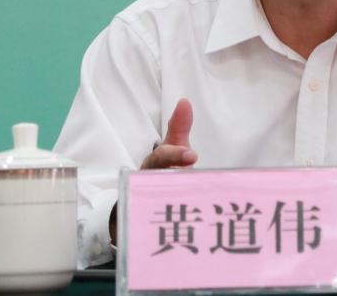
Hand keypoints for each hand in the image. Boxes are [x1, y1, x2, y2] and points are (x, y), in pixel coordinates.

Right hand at [111, 99, 198, 243]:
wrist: (141, 202)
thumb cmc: (162, 170)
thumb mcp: (171, 149)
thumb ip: (179, 127)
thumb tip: (185, 101)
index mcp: (152, 165)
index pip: (160, 157)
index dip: (175, 155)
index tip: (193, 156)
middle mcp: (146, 184)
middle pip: (156, 181)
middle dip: (174, 178)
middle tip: (193, 174)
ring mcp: (147, 204)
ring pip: (158, 204)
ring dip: (173, 205)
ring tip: (195, 208)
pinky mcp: (148, 225)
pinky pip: (156, 229)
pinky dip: (168, 231)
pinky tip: (187, 235)